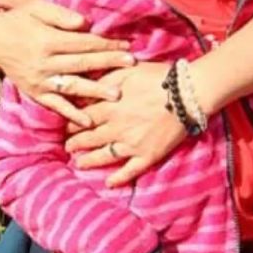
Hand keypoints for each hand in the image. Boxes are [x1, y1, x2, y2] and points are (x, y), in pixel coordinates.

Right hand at [0, 0, 134, 125]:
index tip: (127, 45)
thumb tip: (86, 22)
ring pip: (72, 86)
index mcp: (47, 40)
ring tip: (116, 95)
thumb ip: (62, 15)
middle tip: (132, 65)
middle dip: (108, 63)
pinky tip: (88, 121)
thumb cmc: (21, 19)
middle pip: (82, 63)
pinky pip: (55, 105)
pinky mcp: (35, 93)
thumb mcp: (39, 8)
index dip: (106, 44)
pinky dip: (71, 114)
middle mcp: (44, 63)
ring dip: (95, 91)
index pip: (83, 43)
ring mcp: (40, 80)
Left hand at [66, 61, 186, 186]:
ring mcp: (131, 144)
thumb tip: (86, 85)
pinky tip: (110, 183)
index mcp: (110, 106)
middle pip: (89, 138)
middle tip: (66, 146)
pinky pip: (130, 170)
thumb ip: (105, 78)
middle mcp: (116, 128)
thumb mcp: (127, 70)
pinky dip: (118, 178)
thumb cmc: (159, 77)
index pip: (82, 117)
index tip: (64, 126)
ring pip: (104, 156)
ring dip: (89, 161)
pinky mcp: (148, 155)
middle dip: (75, 143)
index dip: (71, 123)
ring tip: (79, 163)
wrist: (188, 93)